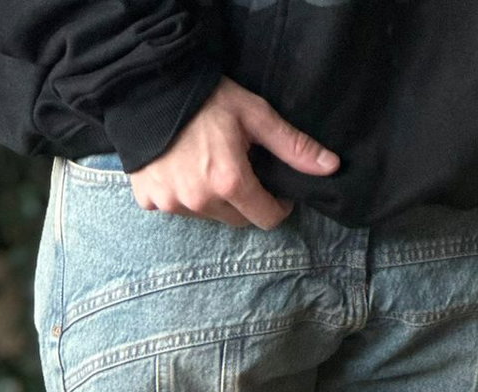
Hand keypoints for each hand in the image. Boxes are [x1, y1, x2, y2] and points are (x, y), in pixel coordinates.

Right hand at [129, 77, 339, 229]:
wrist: (147, 84)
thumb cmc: (205, 97)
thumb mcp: (254, 114)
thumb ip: (292, 146)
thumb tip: (331, 167)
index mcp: (230, 182)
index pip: (267, 219)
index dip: (277, 205)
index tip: (275, 188)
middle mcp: (201, 200)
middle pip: (238, 220)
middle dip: (245, 201)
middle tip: (240, 168)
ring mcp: (172, 203)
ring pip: (208, 216)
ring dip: (214, 199)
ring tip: (208, 164)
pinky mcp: (150, 199)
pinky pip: (175, 209)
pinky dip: (182, 195)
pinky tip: (180, 168)